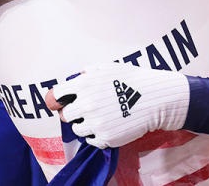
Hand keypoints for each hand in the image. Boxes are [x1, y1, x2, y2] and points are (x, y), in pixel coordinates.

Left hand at [44, 62, 189, 148]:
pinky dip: (96, 135)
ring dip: (83, 125)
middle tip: (85, 111)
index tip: (58, 103)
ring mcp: (95, 122)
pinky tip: (106, 127)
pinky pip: (91, 140)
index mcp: (83, 85)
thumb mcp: (107, 68)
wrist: (154, 98)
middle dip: (72, 113)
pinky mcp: (106, 137)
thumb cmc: (132, 80)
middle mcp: (86, 104)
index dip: (55, 100)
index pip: (54, 96)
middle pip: (64, 116)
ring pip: (77, 129)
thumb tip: (78, 76)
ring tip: (98, 119)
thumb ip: (88, 72)